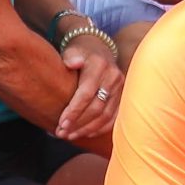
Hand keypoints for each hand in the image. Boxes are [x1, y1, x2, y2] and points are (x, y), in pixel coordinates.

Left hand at [52, 29, 124, 143]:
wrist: (99, 49)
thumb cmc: (80, 53)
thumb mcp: (73, 51)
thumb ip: (71, 57)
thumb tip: (73, 63)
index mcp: (100, 65)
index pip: (86, 93)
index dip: (74, 111)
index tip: (61, 123)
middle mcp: (113, 77)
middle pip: (96, 107)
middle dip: (78, 123)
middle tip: (61, 133)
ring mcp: (120, 88)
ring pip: (105, 115)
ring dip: (87, 129)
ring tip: (70, 135)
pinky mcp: (123, 96)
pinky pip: (114, 117)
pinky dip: (100, 128)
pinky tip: (86, 134)